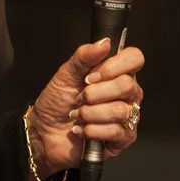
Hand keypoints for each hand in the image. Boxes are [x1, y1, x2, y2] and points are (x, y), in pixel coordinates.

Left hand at [27, 41, 144, 177]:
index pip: (134, 58)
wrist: (45, 131)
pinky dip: (92, 130)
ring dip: (90, 114)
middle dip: (95, 94)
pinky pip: (116, 131)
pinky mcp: (123, 138)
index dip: (113, 66)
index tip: (91, 75)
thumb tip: (104, 42)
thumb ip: (84, 56)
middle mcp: (126, 93)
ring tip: (79, 115)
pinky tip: (83, 129)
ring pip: (120, 110)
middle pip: (128, 85)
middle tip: (80, 98)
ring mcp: (127, 115)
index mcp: (116, 72)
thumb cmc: (57, 101)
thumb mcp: (66, 74)